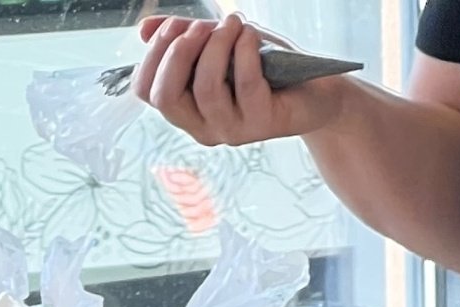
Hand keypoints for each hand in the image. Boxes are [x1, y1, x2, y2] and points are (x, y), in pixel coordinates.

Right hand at [134, 13, 348, 144]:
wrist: (314, 89)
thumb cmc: (264, 66)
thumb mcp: (219, 44)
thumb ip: (184, 37)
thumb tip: (145, 29)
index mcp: (187, 110)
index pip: (146, 92)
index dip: (154, 55)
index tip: (176, 26)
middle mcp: (204, 127)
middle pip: (166, 97)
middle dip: (178, 51)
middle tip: (204, 25)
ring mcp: (232, 130)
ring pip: (206, 88)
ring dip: (217, 45)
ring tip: (235, 23)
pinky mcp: (262, 124)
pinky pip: (244, 84)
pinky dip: (245, 50)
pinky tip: (251, 34)